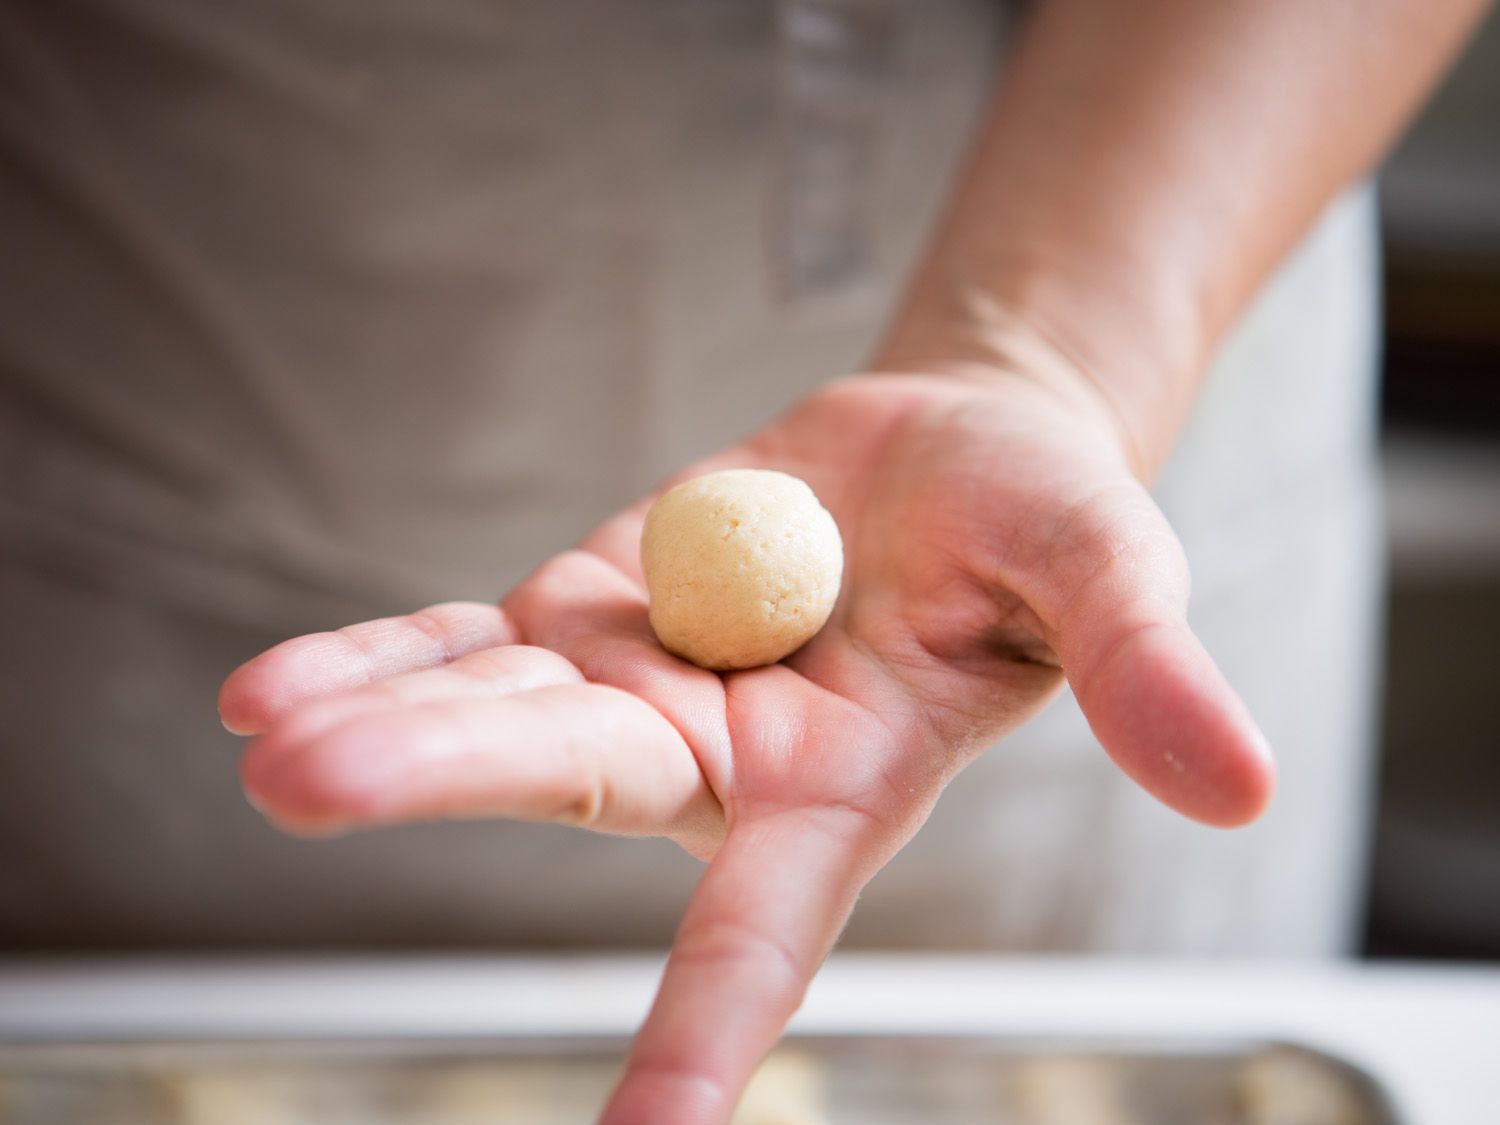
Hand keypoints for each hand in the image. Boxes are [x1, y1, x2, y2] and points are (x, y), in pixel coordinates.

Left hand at [220, 367, 1272, 1123]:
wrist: (948, 454)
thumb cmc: (1039, 528)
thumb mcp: (1112, 570)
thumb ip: (1150, 672)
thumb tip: (1245, 783)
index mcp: (841, 786)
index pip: (768, 930)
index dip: (708, 1034)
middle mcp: (719, 757)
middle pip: (574, 774)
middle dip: (442, 776)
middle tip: (304, 786)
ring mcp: (640, 682)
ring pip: (497, 707)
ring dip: (380, 717)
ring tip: (264, 737)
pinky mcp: (591, 611)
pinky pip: (471, 641)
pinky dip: (383, 655)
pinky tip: (274, 687)